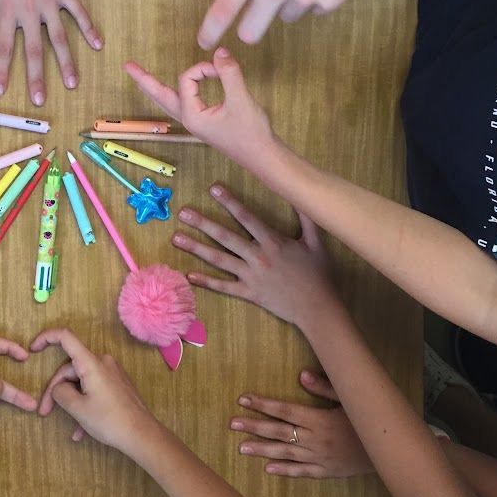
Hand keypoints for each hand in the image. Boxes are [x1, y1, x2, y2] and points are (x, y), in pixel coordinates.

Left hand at [0, 0, 102, 105]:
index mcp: (6, 10)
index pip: (2, 47)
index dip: (0, 69)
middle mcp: (29, 11)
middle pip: (33, 51)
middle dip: (36, 78)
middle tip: (39, 100)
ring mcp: (48, 1)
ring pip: (59, 38)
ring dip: (66, 62)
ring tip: (71, 83)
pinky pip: (78, 12)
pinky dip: (89, 28)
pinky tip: (97, 45)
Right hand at [32, 328, 157, 455]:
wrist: (142, 434)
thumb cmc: (109, 420)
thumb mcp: (78, 409)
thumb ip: (60, 393)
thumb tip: (58, 388)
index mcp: (91, 363)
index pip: (66, 337)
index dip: (47, 338)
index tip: (33, 349)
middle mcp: (102, 362)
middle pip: (70, 368)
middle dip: (56, 389)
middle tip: (45, 412)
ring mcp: (111, 373)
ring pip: (82, 382)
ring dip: (72, 402)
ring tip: (70, 428)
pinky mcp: (117, 385)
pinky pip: (94, 390)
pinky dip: (85, 406)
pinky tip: (81, 431)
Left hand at [125, 48, 274, 166]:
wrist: (263, 156)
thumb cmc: (251, 133)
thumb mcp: (241, 99)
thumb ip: (229, 73)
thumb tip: (219, 52)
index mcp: (191, 115)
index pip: (187, 79)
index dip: (203, 67)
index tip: (223, 68)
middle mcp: (188, 119)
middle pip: (159, 96)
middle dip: (144, 80)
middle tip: (128, 66)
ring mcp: (195, 122)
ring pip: (169, 101)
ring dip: (155, 88)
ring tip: (140, 77)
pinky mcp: (204, 122)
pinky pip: (183, 103)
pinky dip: (176, 92)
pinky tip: (174, 89)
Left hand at [173, 185, 335, 324]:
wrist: (318, 308)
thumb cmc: (319, 274)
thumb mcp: (316, 242)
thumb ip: (307, 218)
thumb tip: (301, 195)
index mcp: (273, 242)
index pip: (247, 217)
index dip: (229, 202)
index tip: (213, 189)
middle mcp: (258, 256)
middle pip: (226, 236)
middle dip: (203, 223)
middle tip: (183, 213)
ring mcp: (251, 276)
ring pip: (219, 259)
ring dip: (196, 248)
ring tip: (176, 238)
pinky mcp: (249, 293)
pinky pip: (224, 287)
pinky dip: (207, 281)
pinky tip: (189, 275)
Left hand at [231, 371, 371, 479]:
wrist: (391, 452)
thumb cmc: (369, 421)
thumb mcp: (350, 400)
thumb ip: (325, 387)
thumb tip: (301, 374)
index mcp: (320, 419)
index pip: (285, 410)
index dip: (263, 404)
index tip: (243, 399)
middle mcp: (316, 440)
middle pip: (280, 432)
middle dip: (254, 427)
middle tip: (232, 424)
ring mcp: (319, 458)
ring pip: (285, 454)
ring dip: (262, 450)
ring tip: (241, 448)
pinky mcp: (326, 471)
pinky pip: (301, 472)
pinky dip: (284, 470)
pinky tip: (267, 468)